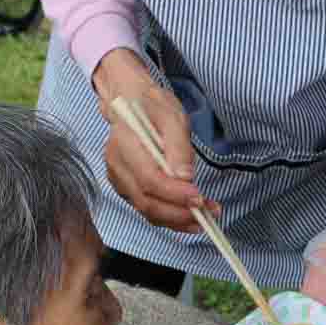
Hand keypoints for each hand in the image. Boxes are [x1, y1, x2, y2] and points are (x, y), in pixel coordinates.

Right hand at [93, 48, 220, 232]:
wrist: (132, 104)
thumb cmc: (153, 108)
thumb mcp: (172, 117)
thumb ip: (178, 146)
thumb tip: (185, 177)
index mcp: (124, 144)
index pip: (148, 179)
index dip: (174, 194)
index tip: (199, 197)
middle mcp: (117, 167)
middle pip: (146, 202)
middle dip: (179, 214)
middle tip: (208, 213)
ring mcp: (120, 180)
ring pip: (148, 211)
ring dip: (178, 220)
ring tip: (207, 217)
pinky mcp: (128, 189)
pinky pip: (149, 209)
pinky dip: (171, 217)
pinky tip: (192, 216)